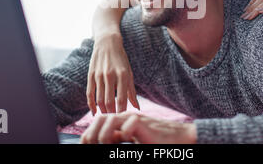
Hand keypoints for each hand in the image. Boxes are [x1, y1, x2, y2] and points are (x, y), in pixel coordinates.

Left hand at [80, 113, 196, 143]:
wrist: (178, 137)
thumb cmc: (154, 141)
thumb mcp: (132, 140)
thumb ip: (118, 139)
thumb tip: (102, 141)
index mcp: (122, 121)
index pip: (100, 122)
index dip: (89, 132)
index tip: (84, 144)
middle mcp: (127, 118)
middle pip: (102, 117)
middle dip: (92, 131)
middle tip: (89, 144)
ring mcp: (135, 119)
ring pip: (113, 118)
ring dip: (104, 132)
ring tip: (102, 143)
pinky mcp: (145, 124)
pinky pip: (131, 124)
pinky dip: (124, 132)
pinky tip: (123, 140)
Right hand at [87, 33, 139, 114]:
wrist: (107, 42)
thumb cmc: (121, 59)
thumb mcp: (129, 73)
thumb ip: (132, 91)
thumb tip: (137, 108)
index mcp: (123, 75)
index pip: (122, 99)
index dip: (121, 112)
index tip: (123, 120)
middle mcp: (110, 75)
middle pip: (109, 102)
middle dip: (112, 114)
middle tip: (114, 121)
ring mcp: (99, 75)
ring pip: (99, 99)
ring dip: (103, 110)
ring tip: (107, 116)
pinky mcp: (91, 75)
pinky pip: (90, 93)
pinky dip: (91, 105)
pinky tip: (95, 112)